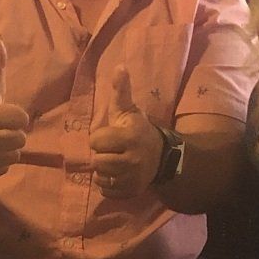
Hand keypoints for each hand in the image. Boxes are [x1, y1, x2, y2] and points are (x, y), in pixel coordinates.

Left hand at [89, 68, 163, 198]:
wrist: (162, 157)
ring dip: (102, 171)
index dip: (99, 138)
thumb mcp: (130, 111)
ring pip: (100, 177)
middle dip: (101, 155)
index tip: (110, 136)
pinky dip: (107, 184)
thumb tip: (119, 67)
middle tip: (111, 151)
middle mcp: (131, 160)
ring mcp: (132, 178)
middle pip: (97, 161)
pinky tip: (116, 175)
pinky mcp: (130, 192)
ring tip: (113, 162)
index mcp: (129, 137)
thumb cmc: (139, 131)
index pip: (96, 141)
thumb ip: (121, 91)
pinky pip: (106, 191)